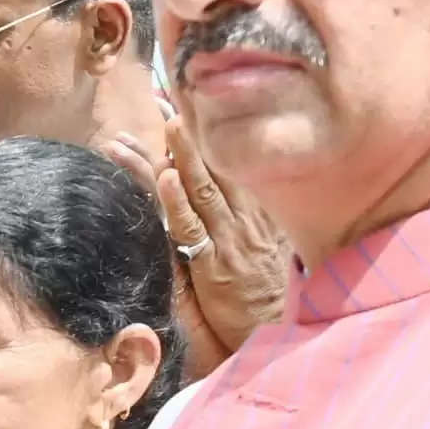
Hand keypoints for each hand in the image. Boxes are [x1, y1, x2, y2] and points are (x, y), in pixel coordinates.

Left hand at [157, 102, 291, 362]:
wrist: (279, 331)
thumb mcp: (270, 245)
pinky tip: (163, 176)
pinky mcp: (216, 266)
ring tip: (150, 125)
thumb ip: (251, 215)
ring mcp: (230, 239)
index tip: (183, 101)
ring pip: (197, 188)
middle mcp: (245, 216)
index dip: (205, 132)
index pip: (230, 161)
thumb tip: (232, 185)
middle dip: (186, 131)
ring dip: (170, 155)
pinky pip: (192, 229)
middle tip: (162, 97)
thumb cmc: (270, 292)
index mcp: (259, 208)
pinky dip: (177, 202)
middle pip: (213, 165)